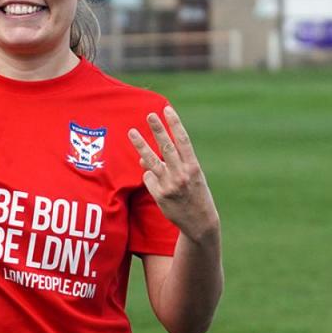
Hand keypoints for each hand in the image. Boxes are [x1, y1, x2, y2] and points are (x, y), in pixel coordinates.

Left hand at [128, 106, 219, 245]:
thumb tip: (142, 158)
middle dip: (158, 129)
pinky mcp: (160, 195)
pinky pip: (148, 178)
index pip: (183, 140)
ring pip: (151, 160)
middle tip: (150, 115)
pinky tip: (158, 185)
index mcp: (194, 167)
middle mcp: (182, 174)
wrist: (200, 222)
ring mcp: (170, 184)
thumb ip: (171, 164)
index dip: (175, 124)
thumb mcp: (190, 177)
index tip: (167, 109)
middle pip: (167, 147)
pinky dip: (150, 177)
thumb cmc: (195, 195)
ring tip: (131, 132)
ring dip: (141, 145)